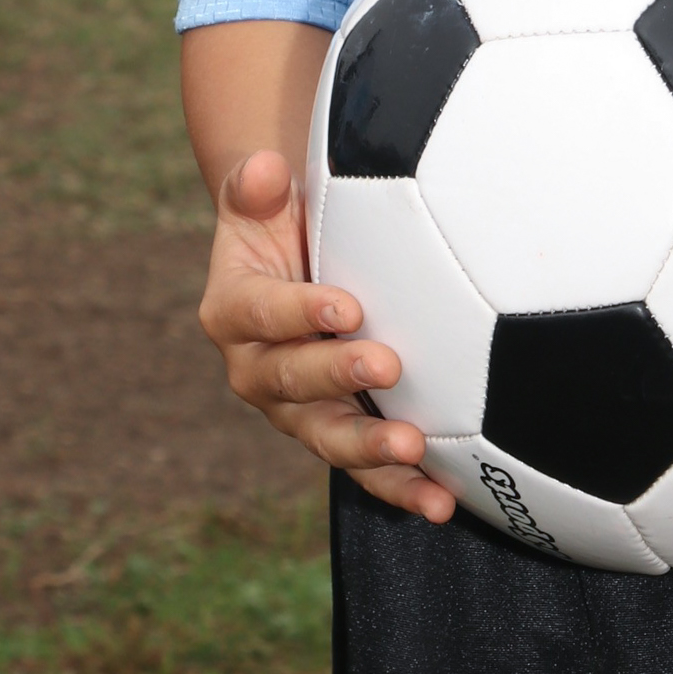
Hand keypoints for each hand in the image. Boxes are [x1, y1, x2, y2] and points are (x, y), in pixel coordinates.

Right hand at [196, 147, 455, 522]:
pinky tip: (440, 502)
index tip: (346, 306)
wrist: (288, 263)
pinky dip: (399, 488)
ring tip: (414, 451)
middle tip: (386, 366)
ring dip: (369, 451)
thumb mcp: (259, 199)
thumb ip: (255, 186)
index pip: (262, 313)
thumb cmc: (281, 222)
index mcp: (232, 312)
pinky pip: (363, 469)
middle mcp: (257, 371)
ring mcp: (296, 411)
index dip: (299, 312)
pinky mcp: (334, 433)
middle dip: (338, 377)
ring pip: (328, 437)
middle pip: (293, 381)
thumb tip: (266, 171)